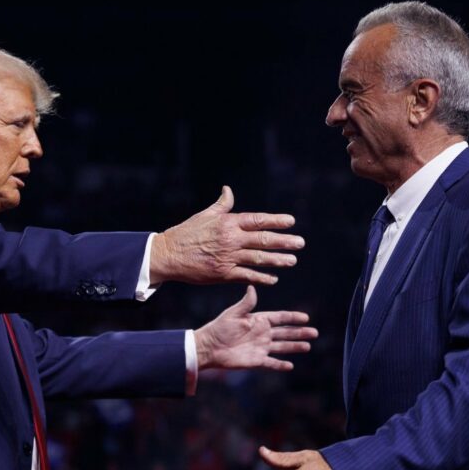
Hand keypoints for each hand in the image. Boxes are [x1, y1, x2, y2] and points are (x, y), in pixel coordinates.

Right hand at [150, 186, 303, 285]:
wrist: (168, 254)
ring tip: (292, 261)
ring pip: (259, 259)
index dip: (276, 221)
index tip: (291, 221)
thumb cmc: (186, 233)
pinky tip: (273, 279)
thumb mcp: (205, 215)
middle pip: (263, 240)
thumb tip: (228, 190)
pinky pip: (247, 276)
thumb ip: (221, 204)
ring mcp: (228, 257)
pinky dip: (261, 278)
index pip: (257, 220)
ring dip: (277, 260)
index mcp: (228, 223)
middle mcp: (231, 239)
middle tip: (300, 243)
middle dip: (284, 242)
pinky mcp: (223, 274)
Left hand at [194, 286, 317, 371]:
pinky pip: (272, 363)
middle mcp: (262, 334)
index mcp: (258, 320)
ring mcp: (261, 347)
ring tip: (308, 346)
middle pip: (285, 332)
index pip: (280, 318)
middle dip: (300, 333)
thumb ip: (246, 303)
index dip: (293, 317)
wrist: (209, 347)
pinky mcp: (256, 361)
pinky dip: (281, 365)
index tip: (306, 317)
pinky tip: (291, 365)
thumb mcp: (233, 313)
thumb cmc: (219, 328)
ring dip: (295, 347)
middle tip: (314, 332)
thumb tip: (252, 287)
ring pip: (282, 347)